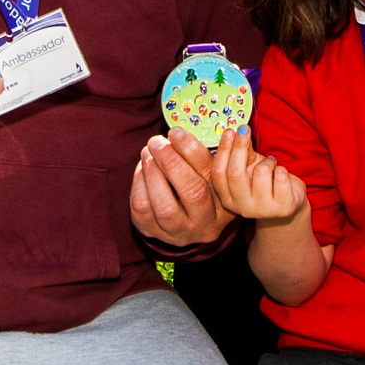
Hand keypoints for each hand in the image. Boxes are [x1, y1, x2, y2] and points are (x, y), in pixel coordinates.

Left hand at [131, 132, 229, 246]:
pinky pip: (141, 211)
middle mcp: (205, 225)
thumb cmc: (201, 187)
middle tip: (157, 141)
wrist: (185, 221)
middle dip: (171, 162)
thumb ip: (203, 155)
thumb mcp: (210, 174)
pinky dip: (139, 184)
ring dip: (153, 173)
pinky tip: (143, 169)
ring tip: (147, 152)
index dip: (192, 151)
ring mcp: (178, 234)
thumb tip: (182, 131)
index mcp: (225, 206)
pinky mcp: (153, 233)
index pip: (212, 176)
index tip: (176, 132)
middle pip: (192, 193)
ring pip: (164, 207)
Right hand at [207, 130, 306, 226]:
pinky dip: (282, 170)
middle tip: (245, 131)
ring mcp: (263, 210)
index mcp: (228, 198)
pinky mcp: (283, 207)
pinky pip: (281, 177)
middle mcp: (242, 207)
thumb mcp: (250, 167)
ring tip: (271, 164)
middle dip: (239, 148)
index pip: (218, 174)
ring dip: (268, 161)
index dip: (223, 150)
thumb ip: (242, 153)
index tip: (230, 131)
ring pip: (261, 173)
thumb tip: (237, 132)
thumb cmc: (265, 181)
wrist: (288, 202)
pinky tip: (282, 175)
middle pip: (235, 173)